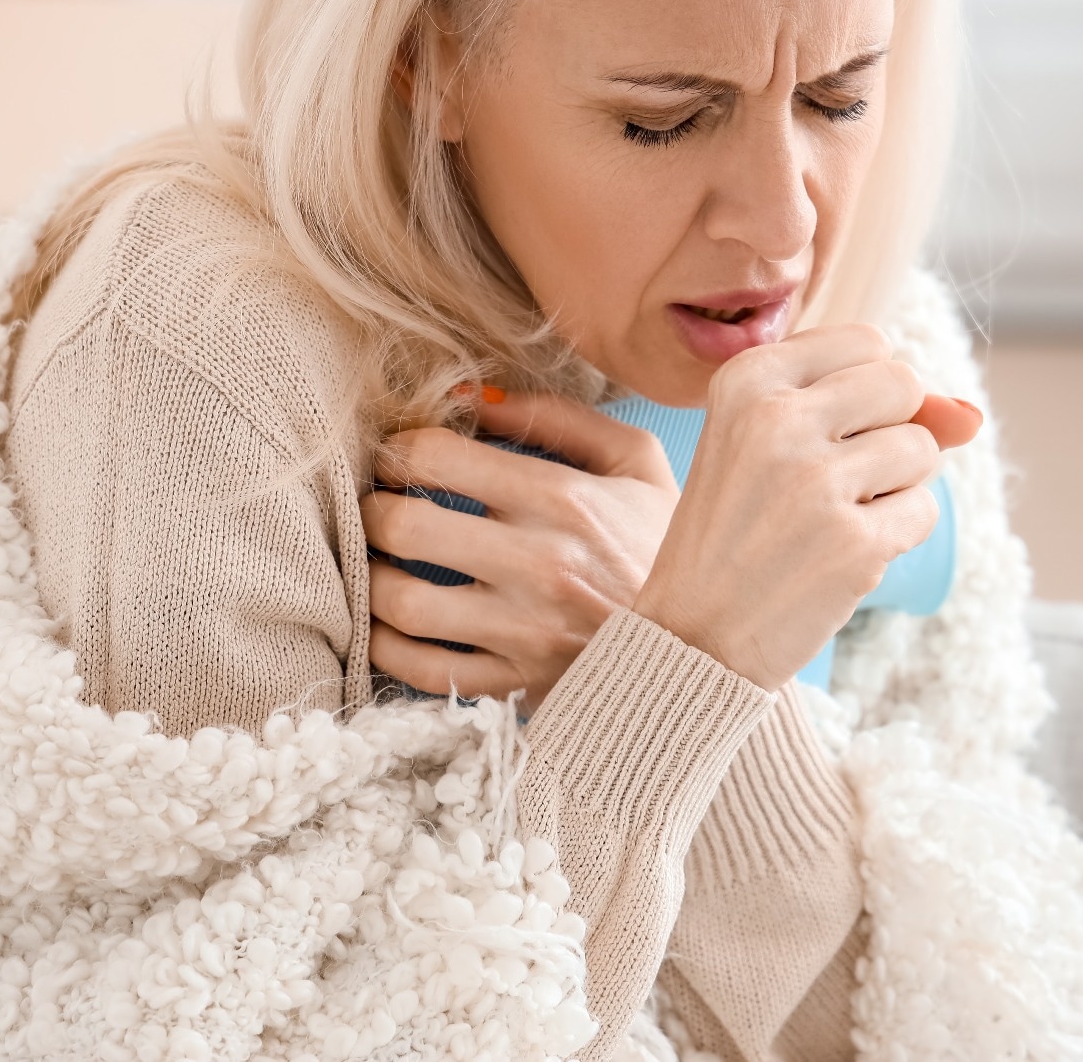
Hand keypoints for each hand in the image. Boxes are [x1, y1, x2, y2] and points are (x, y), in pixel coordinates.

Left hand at [364, 390, 677, 712]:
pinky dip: (387, 648)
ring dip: (373, 581)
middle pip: (404, 526)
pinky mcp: (515, 686)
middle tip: (380, 507)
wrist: (710, 646)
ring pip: (402, 604)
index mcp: (563, 499)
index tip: (401, 454)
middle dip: (374, 509)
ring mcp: (523, 632)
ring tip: (382, 566)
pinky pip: (420, 672)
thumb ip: (555, 416)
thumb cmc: (662, 544)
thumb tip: (470, 396)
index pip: (437, 456)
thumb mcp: (634, 461)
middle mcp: (538, 565)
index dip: (400, 446)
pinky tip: (392, 625)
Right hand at [633, 324, 981, 688]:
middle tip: (832, 478)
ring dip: (896, 485)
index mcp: (747, 379)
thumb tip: (971, 415)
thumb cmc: (739, 527)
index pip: (867, 342)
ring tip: (831, 517)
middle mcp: (777, 419)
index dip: (866, 392)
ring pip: (922, 448)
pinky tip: (842, 553)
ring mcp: (816, 482)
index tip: (820, 435)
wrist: (695, 632)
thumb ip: (873, 406)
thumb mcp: (773, 442)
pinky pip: (924, 510)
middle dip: (891, 429)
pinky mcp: (854, 543)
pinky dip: (897, 534)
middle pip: (903, 383)